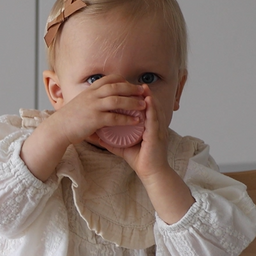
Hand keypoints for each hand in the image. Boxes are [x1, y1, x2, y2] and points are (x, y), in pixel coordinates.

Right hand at [21, 75, 145, 180]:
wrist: (57, 129)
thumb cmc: (68, 119)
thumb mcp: (80, 103)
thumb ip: (91, 100)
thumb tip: (101, 102)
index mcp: (89, 91)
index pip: (109, 79)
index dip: (122, 80)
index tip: (131, 83)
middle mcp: (92, 95)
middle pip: (116, 87)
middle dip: (132, 88)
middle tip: (143, 92)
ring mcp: (93, 107)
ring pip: (117, 100)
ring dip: (132, 102)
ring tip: (143, 105)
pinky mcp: (94, 119)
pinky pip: (114, 117)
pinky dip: (127, 119)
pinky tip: (135, 121)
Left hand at [107, 87, 194, 223]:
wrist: (151, 173)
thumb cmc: (139, 160)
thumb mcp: (122, 147)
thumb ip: (111, 140)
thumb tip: (97, 136)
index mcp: (147, 126)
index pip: (143, 108)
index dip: (137, 98)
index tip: (128, 88)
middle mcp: (154, 125)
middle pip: (149, 105)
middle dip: (142, 94)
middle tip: (135, 82)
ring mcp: (157, 129)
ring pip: (154, 109)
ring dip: (148, 97)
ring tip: (142, 87)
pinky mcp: (158, 135)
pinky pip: (156, 119)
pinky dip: (152, 109)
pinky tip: (147, 101)